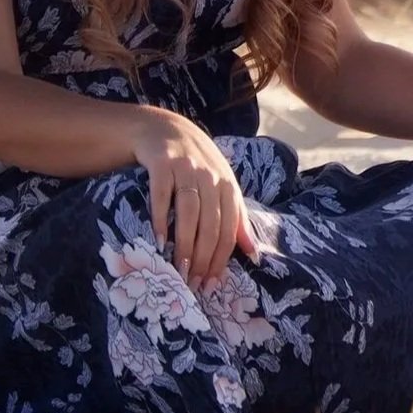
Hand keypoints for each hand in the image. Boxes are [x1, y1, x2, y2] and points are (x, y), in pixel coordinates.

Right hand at [130, 108, 256, 290]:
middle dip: (203, 257)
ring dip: (185, 242)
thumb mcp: (221, 186)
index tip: (212, 284)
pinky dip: (160, 217)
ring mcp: (186, 168)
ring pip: (190, 211)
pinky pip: (162, 194)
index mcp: (229, 185)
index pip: (230, 227)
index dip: (222, 258)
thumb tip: (255, 254)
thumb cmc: (196, 165)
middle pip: (211, 222)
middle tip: (192, 284)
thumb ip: (237, 218)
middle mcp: (211, 176)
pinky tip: (157, 240)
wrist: (164, 129)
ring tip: (178, 268)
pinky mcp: (162, 163)